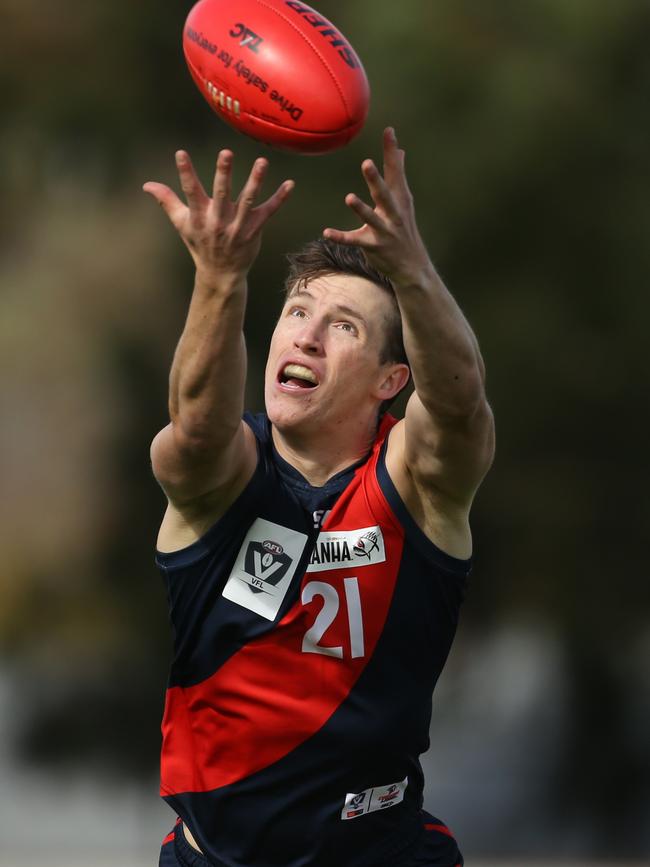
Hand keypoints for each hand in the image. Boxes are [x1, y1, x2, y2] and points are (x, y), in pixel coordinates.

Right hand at [143, 150, 293, 283]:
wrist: (221, 274)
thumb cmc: (200, 245)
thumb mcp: (182, 224)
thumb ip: (167, 201)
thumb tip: (147, 184)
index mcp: (199, 217)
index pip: (190, 191)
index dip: (185, 173)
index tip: (181, 153)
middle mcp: (219, 221)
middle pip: (221, 194)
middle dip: (223, 174)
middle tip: (226, 153)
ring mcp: (238, 226)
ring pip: (248, 200)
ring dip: (255, 181)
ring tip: (262, 162)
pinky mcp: (254, 230)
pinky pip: (269, 212)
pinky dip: (280, 199)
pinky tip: (290, 184)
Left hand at [323, 128, 432, 287]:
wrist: (412, 265)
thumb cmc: (404, 229)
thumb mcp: (404, 201)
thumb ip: (399, 175)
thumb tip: (400, 151)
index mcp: (400, 199)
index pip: (396, 172)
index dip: (391, 152)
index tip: (389, 131)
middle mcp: (394, 213)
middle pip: (384, 194)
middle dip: (376, 180)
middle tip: (366, 163)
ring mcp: (384, 231)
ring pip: (371, 218)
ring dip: (360, 209)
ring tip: (349, 197)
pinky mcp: (374, 246)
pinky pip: (354, 241)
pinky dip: (340, 237)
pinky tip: (326, 233)